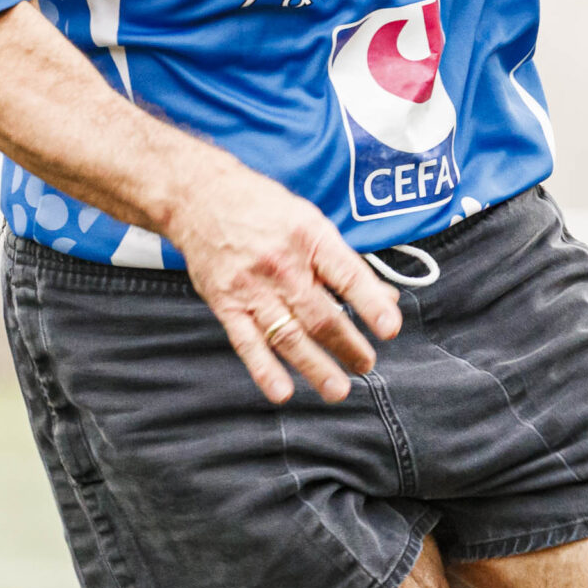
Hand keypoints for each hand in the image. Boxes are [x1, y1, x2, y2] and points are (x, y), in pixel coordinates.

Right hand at [164, 160, 402, 404]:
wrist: (197, 197)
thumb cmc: (259, 206)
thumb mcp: (309, 220)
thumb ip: (344, 263)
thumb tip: (385, 297)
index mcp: (308, 237)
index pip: (347, 275)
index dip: (370, 303)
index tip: (390, 328)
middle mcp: (281, 264)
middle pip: (321, 314)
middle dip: (348, 345)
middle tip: (365, 364)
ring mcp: (252, 286)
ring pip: (288, 334)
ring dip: (315, 366)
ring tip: (337, 388)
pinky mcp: (226, 303)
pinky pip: (246, 341)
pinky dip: (264, 368)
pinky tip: (281, 390)